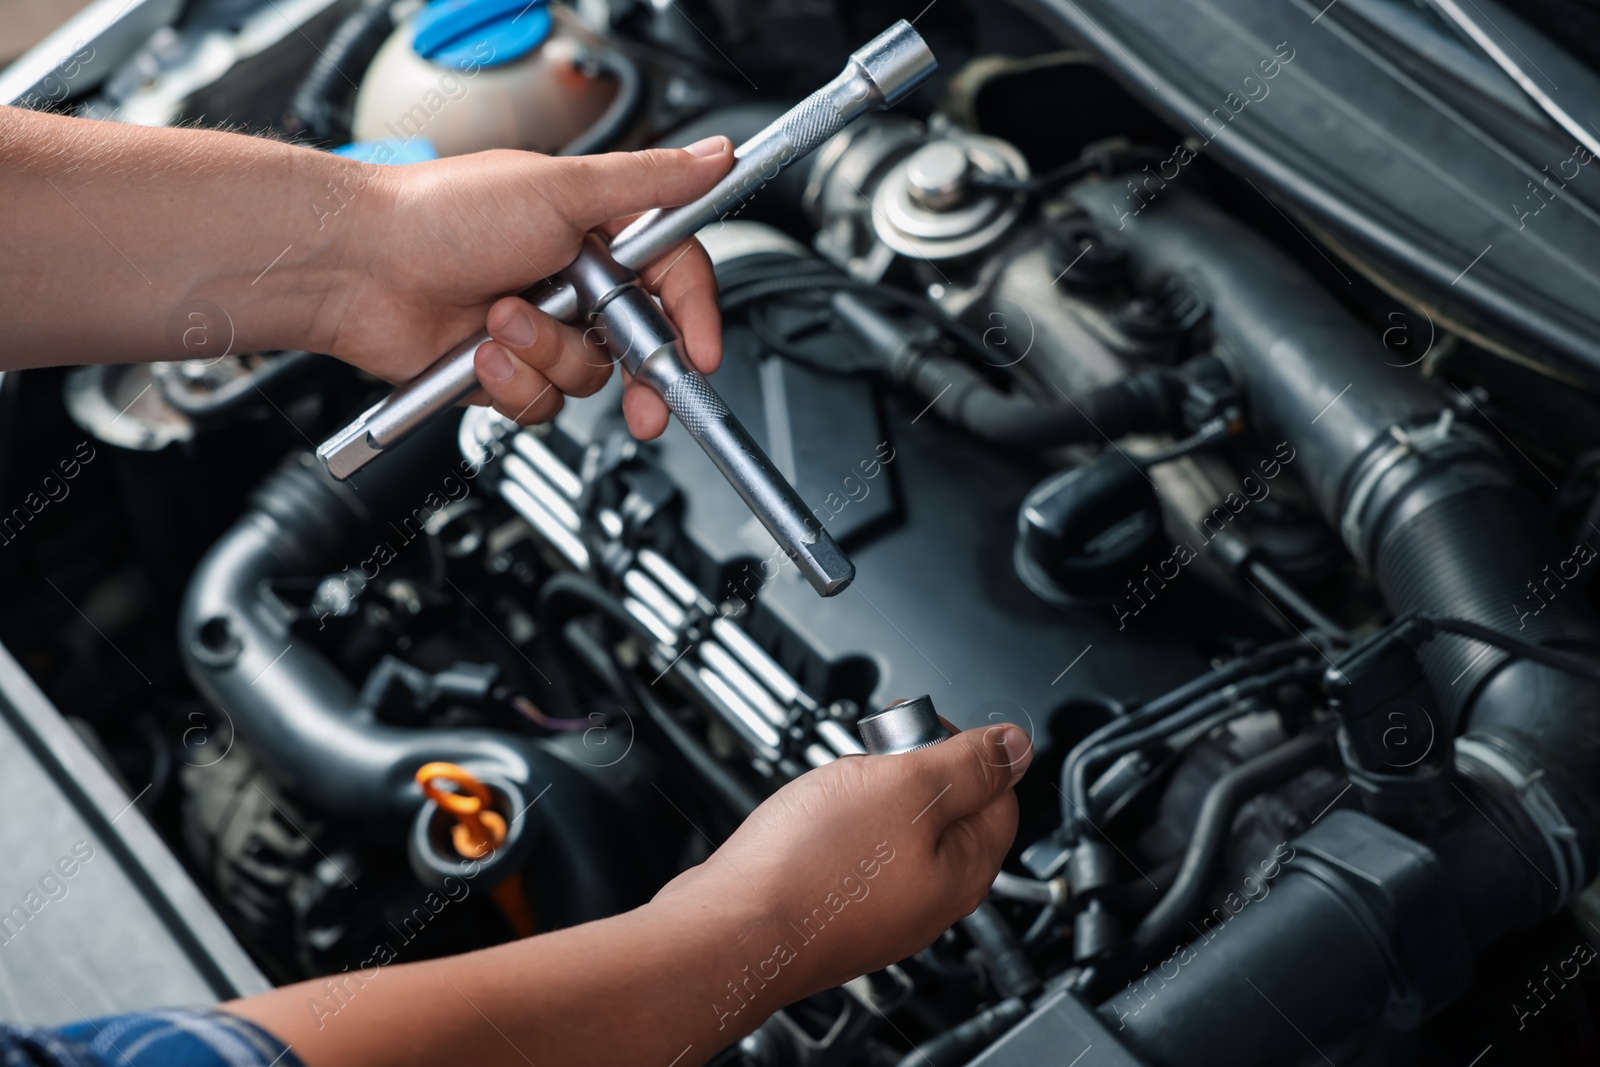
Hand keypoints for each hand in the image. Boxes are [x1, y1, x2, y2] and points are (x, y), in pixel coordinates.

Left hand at [322, 136, 733, 438]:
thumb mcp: (563, 189)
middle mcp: (574, 282)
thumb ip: (650, 182)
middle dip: (639, 376)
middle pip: (642, 343)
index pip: (674, 279)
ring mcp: (541, 329)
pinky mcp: (507, 371)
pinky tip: (479, 349)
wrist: (360, 267)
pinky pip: (541, 401)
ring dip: (544, 355)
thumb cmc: (443, 214)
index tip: (700, 353)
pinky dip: (511, 381)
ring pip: (588, 377)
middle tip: (644, 402)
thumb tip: (715, 156)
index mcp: (596, 232)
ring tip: (500, 319)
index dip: (695, 318)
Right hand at [651, 723, 1032, 1006]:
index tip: (922, 729)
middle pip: (946, 812)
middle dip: (912, 769)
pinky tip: (812, 821)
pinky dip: (839, 826)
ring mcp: (882, 909)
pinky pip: (856, 854)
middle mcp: (929, 900)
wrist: (730, 931)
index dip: (964, 749)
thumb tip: (1016, 746)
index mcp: (964, 871)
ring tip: (836, 786)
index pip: (998, 794)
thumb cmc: (812, 870)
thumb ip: (968, 764)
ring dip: (871, 794)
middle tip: (876, 754)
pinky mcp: (837, 911)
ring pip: (896, 831)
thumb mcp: (906, 789)